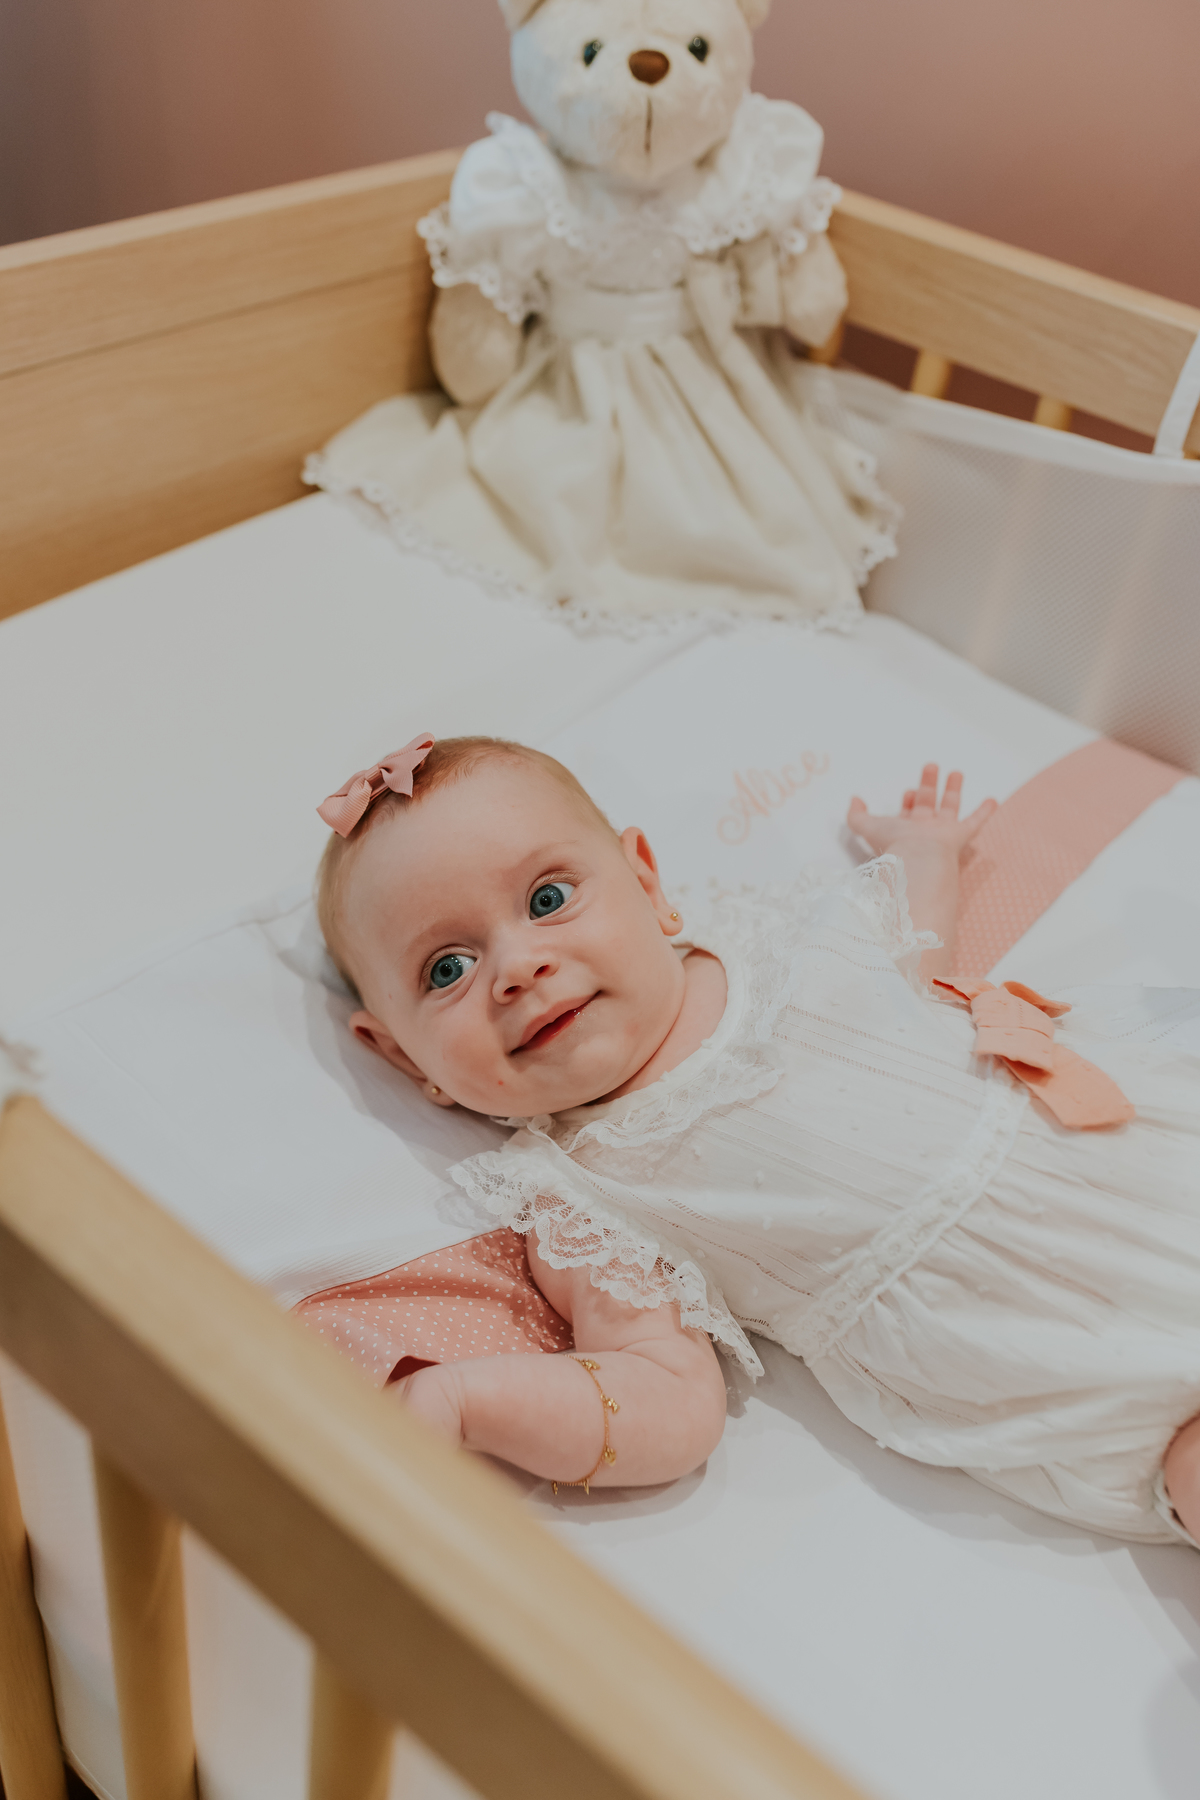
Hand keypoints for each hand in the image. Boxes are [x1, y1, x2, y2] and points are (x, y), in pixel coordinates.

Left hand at [847, 764, 996, 862]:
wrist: (918, 858)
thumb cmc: (893, 844)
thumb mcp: (867, 826)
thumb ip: (856, 815)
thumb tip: (854, 799)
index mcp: (905, 829)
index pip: (909, 811)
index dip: (909, 800)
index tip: (909, 791)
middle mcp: (925, 830)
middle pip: (929, 803)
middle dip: (929, 785)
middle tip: (931, 767)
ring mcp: (943, 832)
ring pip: (950, 806)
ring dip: (953, 789)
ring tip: (956, 772)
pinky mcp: (959, 835)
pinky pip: (975, 822)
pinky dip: (984, 812)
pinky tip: (992, 800)